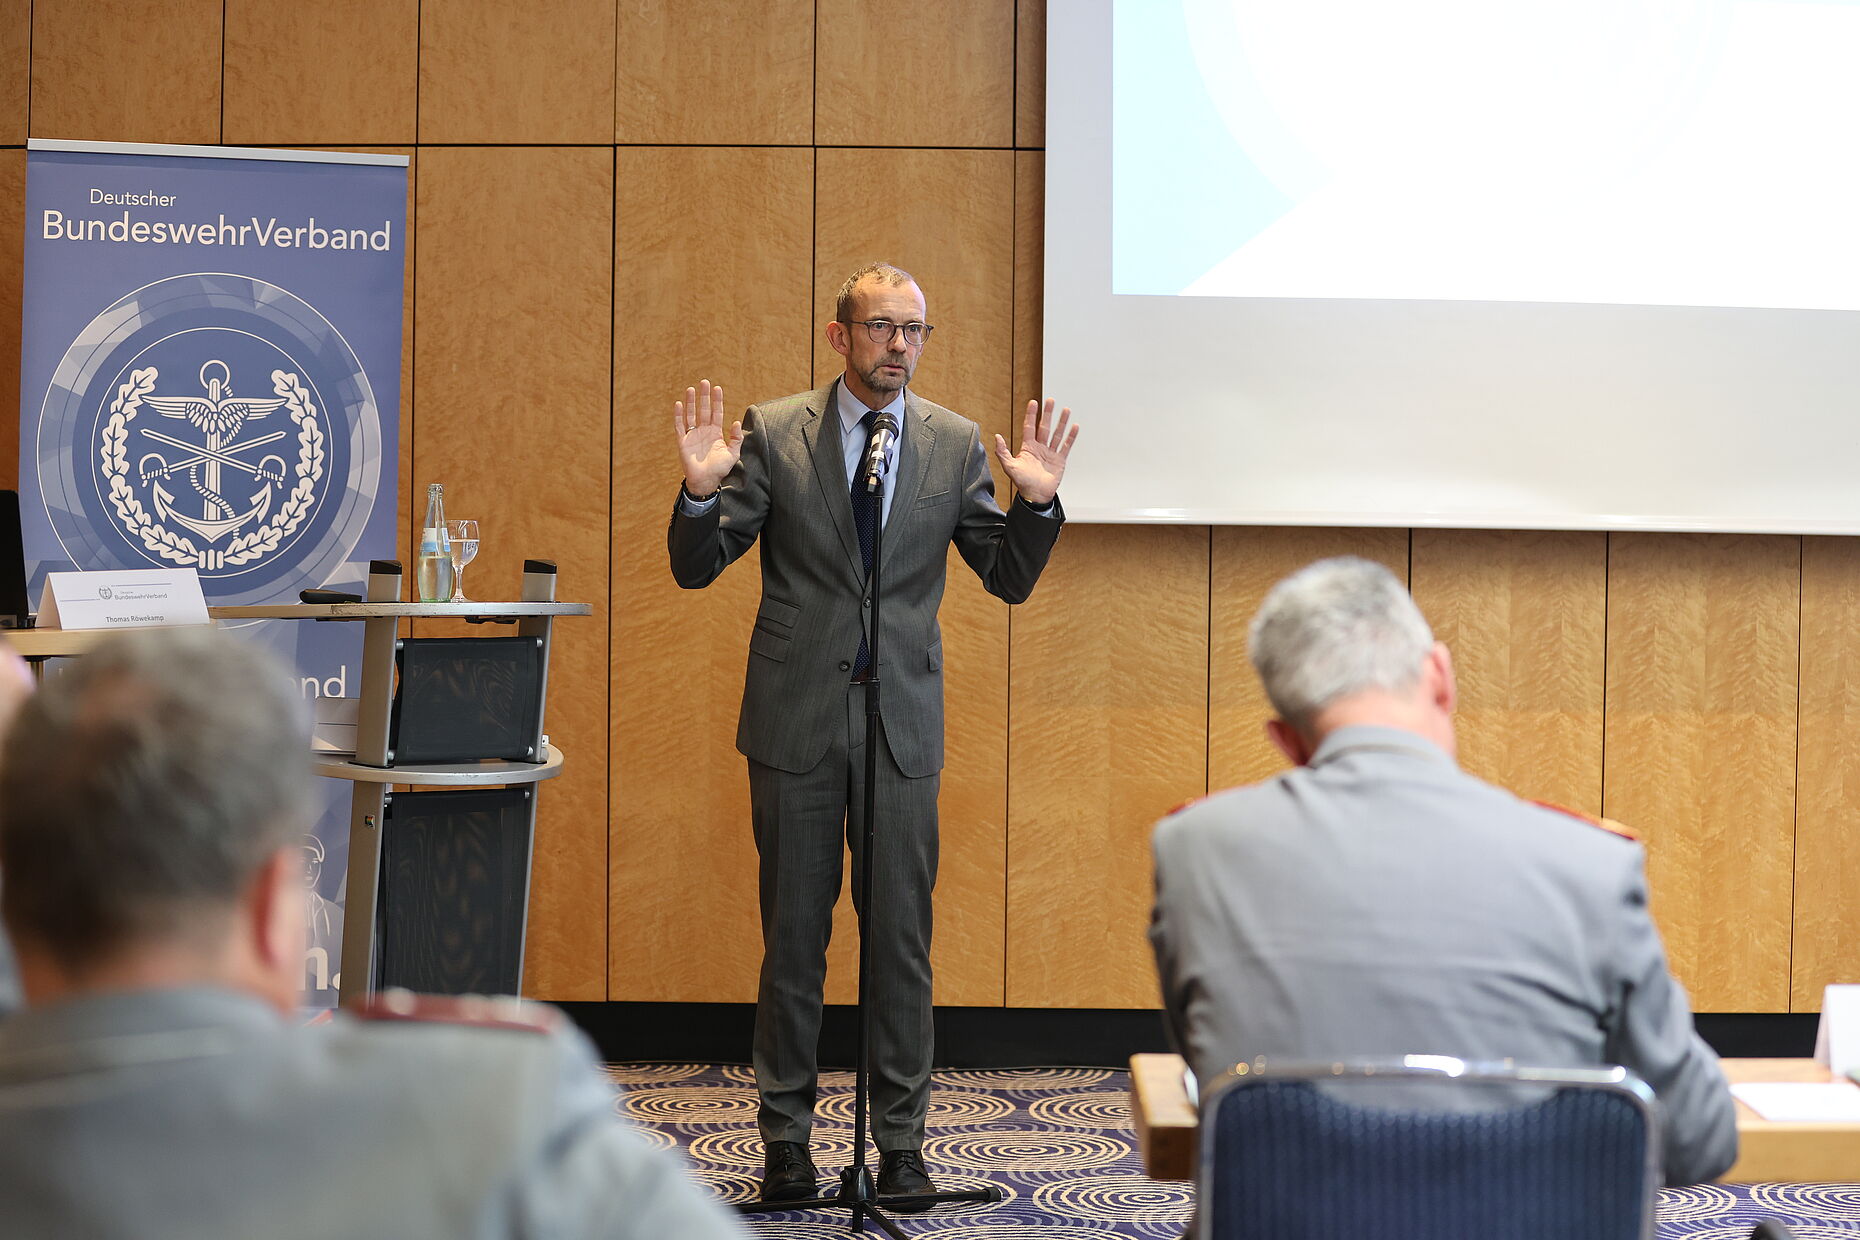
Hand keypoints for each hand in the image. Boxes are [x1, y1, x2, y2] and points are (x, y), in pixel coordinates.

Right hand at [673, 379, 743, 496]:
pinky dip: (679, 415)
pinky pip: (680, 426)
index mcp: (715, 433)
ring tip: (691, 389)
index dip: (717, 401)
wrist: (705, 481)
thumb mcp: (733, 454)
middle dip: (704, 396)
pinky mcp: (683, 441)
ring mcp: (692, 435)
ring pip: (691, 414)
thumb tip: (736, 422)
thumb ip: (736, 439)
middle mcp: (703, 431)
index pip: (716, 413)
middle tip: (705, 382)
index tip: (718, 388)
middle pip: (703, 410)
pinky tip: (679, 404)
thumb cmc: (719, 469)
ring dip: (691, 402)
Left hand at [994, 398, 1077, 506]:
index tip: (1033, 402)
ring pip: (1057, 434)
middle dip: (1047, 413)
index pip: (1030, 427)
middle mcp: (1040, 448)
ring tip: (1065, 409)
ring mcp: (1050, 453)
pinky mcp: (1060, 460)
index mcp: (1028, 447)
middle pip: (1045, 427)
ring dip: (1061, 422)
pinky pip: (1066, 446)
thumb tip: (997, 436)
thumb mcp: (1009, 466)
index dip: (1031, 415)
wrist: (1036, 496)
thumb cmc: (1022, 482)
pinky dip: (1071, 436)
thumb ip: (1002, 451)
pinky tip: (1074, 426)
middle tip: (1050, 400)